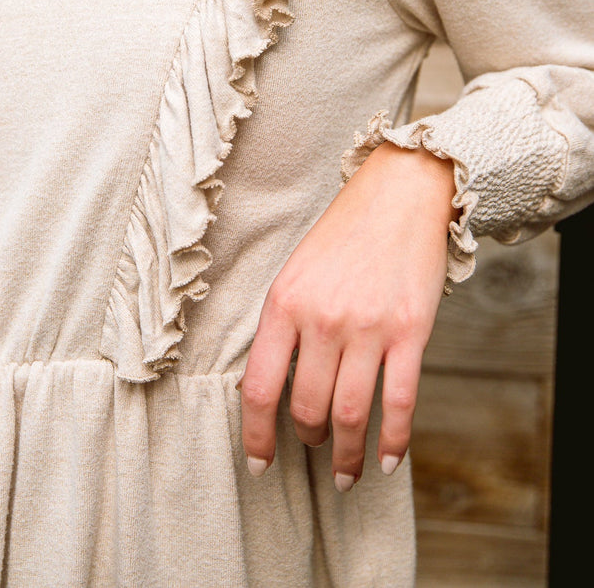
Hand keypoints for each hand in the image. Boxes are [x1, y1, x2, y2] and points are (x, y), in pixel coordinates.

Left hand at [237, 140, 458, 489]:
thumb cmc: (343, 235)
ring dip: (346, 454)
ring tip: (345, 471)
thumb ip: (284, 326)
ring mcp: (368, 327)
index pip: (260, 388)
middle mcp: (322, 319)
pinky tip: (388, 460)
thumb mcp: (296, 273)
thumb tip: (274, 388)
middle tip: (314, 447)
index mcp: (284, 303)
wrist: (398, 195)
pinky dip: (394, 440)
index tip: (260, 464)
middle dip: (309, 439)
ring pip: (350, 414)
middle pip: (308, 407)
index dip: (257, 436)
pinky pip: (399, 402)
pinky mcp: (409, 331)